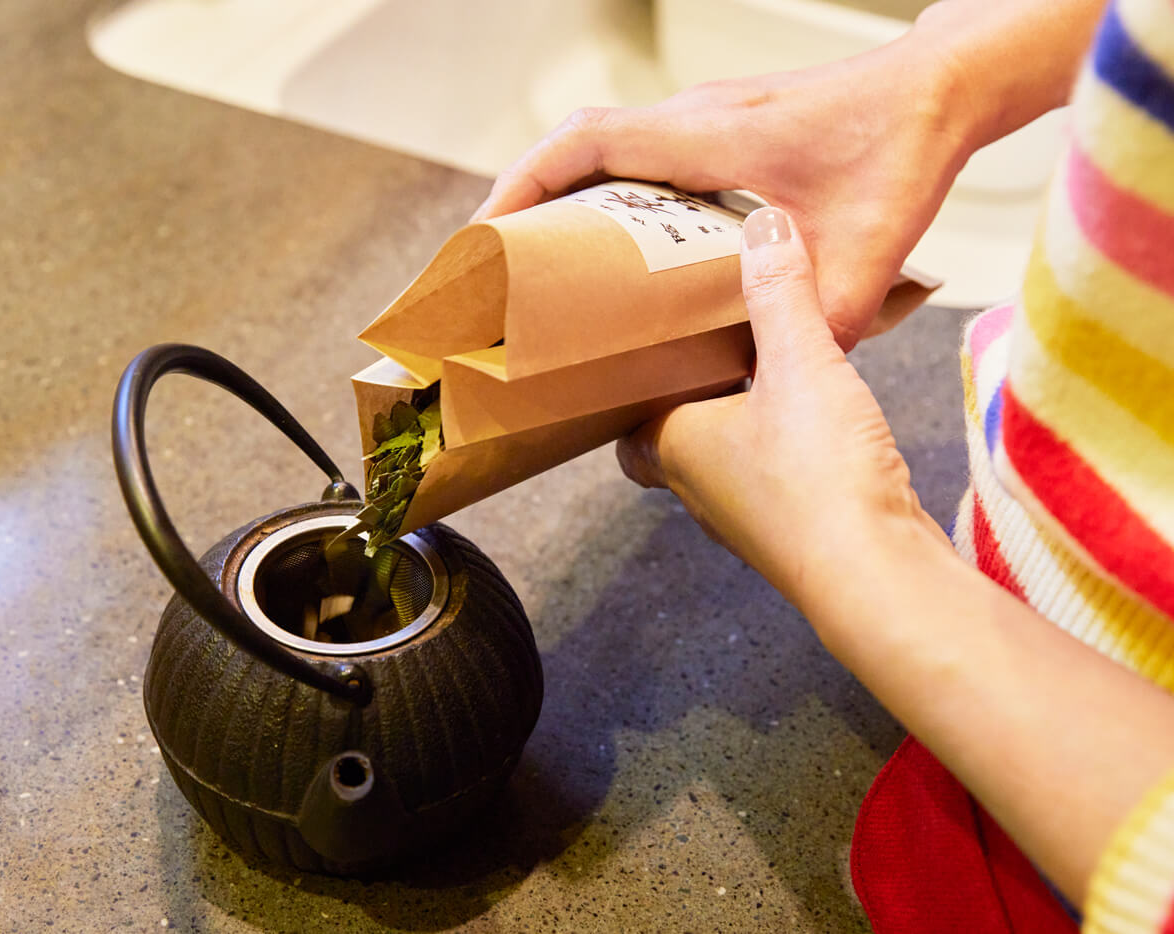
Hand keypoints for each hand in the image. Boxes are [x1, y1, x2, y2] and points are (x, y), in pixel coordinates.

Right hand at [471, 0, 1102, 349]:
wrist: (939, 90)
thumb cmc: (901, 147)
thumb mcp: (863, 256)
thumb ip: (819, 325)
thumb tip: (779, 384)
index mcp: (704, 137)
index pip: (583, 144)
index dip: (522, 184)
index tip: (485, 231)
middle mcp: (691, 117)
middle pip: (574, 145)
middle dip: (524, 197)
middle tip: (499, 261)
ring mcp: (703, 117)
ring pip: (603, 146)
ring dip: (564, 193)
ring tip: (544, 259)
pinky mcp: (719, 126)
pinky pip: (637, 152)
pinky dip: (608, 190)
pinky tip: (620, 244)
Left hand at [617, 206, 945, 605]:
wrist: (879, 575)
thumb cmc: (819, 476)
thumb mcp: (802, 362)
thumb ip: (782, 293)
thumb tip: (762, 224)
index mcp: (673, 448)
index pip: (625, 423)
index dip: (629, 389)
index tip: (643, 347)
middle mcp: (699, 488)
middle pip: (674, 435)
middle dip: (687, 395)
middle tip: (707, 342)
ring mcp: (747, 516)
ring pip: (727, 457)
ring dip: (740, 418)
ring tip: (765, 363)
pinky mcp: (796, 530)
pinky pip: (775, 475)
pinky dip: (784, 444)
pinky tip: (818, 415)